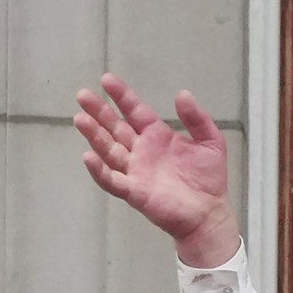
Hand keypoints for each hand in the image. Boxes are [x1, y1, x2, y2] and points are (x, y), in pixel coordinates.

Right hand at [74, 74, 238, 265]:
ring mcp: (135, 171)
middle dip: (99, 112)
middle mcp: (141, 151)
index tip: (106, 79)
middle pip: (115, 127)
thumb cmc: (209, 179)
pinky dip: (99, 170)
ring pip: (109, 150)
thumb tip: (182, 94)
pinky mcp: (134, 191)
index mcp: (157, 136)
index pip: (134, 111)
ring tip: (80, 119)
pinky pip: (112, 180)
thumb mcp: (211, 142)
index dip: (121, 96)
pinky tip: (88, 156)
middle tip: (82, 95)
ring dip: (94, 135)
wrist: (210, 213)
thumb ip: (197, 119)